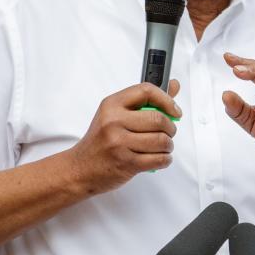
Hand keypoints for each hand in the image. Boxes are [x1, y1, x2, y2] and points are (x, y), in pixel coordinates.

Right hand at [67, 80, 181, 194]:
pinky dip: (165, 159)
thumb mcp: (116, 115)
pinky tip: (160, 158)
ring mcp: (119, 142)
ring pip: (161, 141)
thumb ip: (146, 101)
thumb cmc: (101, 141)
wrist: (80, 169)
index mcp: (112, 105)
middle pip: (158, 118)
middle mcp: (114, 121)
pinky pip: (159, 159)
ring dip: (168, 146)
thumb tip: (174, 85)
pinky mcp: (126, 163)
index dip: (167, 100)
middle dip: (170, 128)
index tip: (174, 110)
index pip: (146, 91)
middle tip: (168, 133)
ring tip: (162, 147)